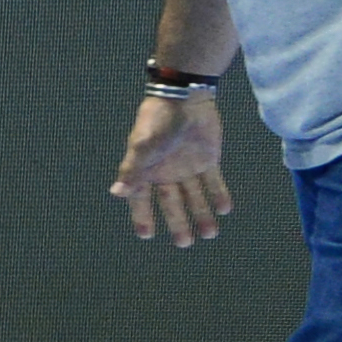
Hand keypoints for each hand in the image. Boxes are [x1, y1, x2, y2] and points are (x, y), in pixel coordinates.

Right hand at [115, 95, 232, 246]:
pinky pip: (213, 182)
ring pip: (194, 196)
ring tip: (210, 233)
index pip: (142, 199)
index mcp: (146, 170)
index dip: (143, 216)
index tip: (147, 235)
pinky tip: (224, 210)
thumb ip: (132, 171)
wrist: (185, 97)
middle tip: (185, 243)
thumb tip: (116, 193)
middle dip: (178, 223)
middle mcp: (165, 172)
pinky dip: (218, 195)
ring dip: (202, 214)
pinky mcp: (207, 159)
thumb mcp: (143, 147)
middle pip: (172, 203)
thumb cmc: (158, 121)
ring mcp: (187, 167)